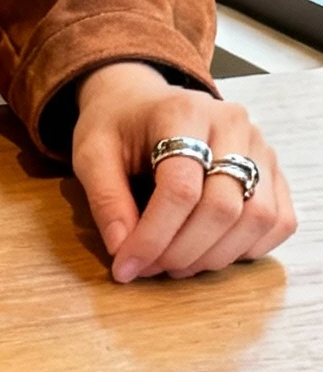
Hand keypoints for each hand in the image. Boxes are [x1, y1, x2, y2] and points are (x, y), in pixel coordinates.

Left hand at [71, 61, 296, 283]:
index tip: (126, 266)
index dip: (153, 237)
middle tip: (149, 269)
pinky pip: (279, 221)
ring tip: (175, 264)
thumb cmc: (118, 128)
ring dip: (214, 256)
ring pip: (257, 218)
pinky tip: (209, 251)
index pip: (181, 188)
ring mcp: (260, 147)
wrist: (144, 103)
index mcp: (184, 113)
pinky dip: (247, 249)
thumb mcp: (92, 154)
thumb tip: (123, 250)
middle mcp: (233, 124)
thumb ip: (106, 200)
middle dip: (182, 252)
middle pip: (223, 207)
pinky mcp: (273, 171)